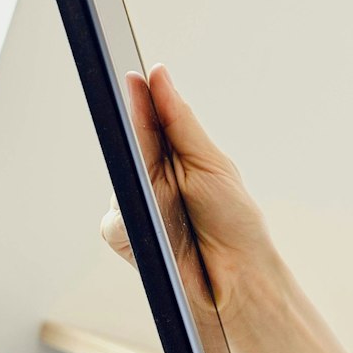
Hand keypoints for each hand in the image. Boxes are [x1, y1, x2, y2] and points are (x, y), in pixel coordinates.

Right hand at [98, 65, 276, 327]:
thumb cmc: (234, 222)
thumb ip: (179, 123)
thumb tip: (158, 76)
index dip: (138, 97)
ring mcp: (136, 205)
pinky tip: (157, 226)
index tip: (131, 73)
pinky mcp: (124, 234)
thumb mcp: (211, 164)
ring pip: (119, 179)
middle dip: (132, 127)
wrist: (238, 279)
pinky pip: (114, 217)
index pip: (149, 120)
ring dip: (141, 178)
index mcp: (175, 156)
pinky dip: (134, 217)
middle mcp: (152, 177)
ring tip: (172, 192)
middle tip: (132, 105)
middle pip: (129, 142)